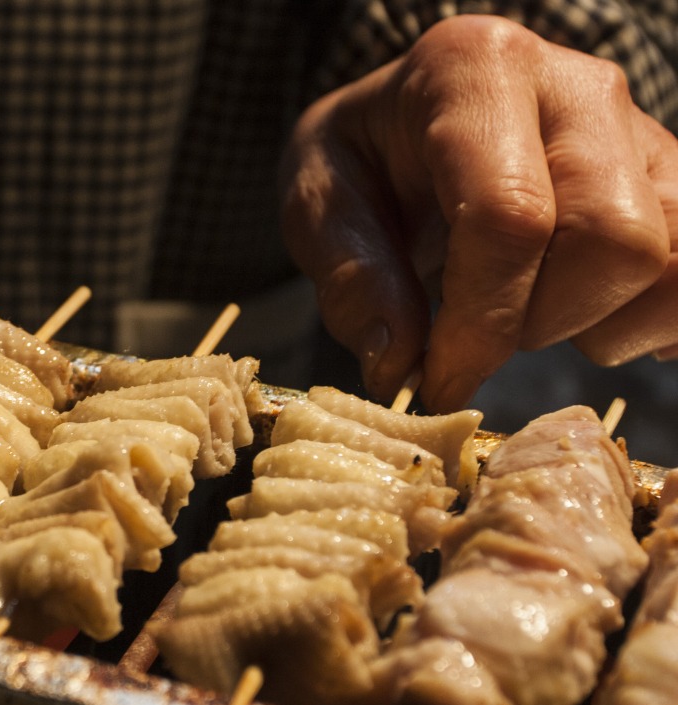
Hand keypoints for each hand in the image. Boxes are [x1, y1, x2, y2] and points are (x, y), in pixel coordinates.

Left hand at [280, 14, 677, 410]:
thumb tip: (400, 362)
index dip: (480, 323)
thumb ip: (349, 278)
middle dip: (541, 322)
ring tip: (531, 314)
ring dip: (601, 324)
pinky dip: (655, 320)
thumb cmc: (363, 162)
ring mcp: (639, 129)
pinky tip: (590, 320)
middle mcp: (575, 86)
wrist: (406, 128)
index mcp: (473, 72)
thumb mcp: (316, 204)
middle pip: (612, 238)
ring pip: (672, 258)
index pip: (512, 216)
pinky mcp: (670, 177)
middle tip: (479, 331)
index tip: (440, 378)